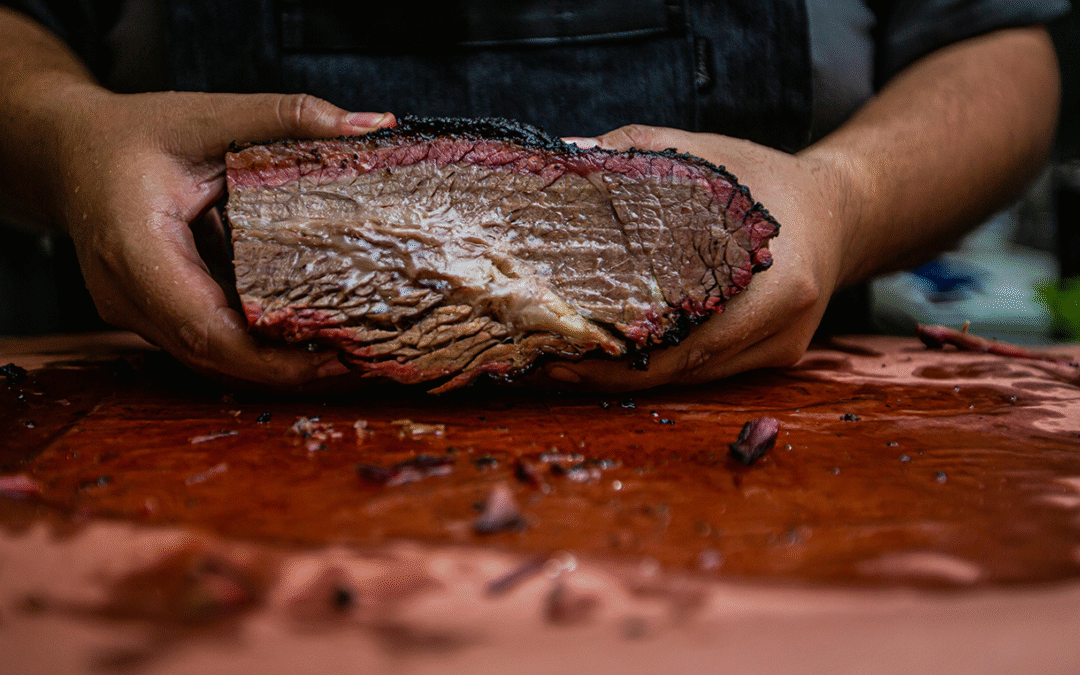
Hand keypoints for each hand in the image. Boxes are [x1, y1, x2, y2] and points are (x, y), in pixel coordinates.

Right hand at [53, 84, 394, 384]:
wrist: (70, 151)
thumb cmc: (131, 133)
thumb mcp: (209, 114)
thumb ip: (286, 115)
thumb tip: (370, 124)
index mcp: (134, 246)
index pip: (204, 328)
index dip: (267, 357)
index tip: (328, 357)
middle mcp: (125, 292)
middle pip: (208, 356)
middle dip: (279, 370)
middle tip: (349, 361)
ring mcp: (131, 310)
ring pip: (204, 358)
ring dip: (266, 364)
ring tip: (334, 354)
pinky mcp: (146, 313)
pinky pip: (199, 342)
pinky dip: (248, 346)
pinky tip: (296, 336)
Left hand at [546, 125, 853, 389]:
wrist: (839, 209)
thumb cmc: (766, 179)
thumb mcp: (707, 152)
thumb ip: (638, 150)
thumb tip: (565, 152)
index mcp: (780, 286)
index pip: (688, 340)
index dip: (622, 356)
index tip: (563, 354)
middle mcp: (785, 328)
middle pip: (685, 369)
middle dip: (613, 373)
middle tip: (550, 366)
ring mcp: (782, 349)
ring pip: (693, 376)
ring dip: (631, 374)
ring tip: (568, 363)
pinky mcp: (774, 356)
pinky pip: (707, 368)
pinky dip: (660, 362)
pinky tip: (615, 352)